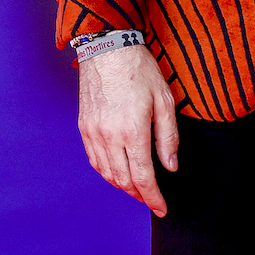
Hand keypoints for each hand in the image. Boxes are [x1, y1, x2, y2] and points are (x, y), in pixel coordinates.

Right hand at [77, 46, 177, 217]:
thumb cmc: (139, 69)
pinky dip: (106, 172)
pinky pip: (94, 160)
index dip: (153, 197)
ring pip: (106, 173)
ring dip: (122, 186)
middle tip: (152, 200)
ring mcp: (93, 132)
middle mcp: (109, 136)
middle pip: (123, 180)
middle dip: (139, 195)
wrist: (107, 46)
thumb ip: (168, 137)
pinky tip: (117, 172)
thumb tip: (170, 166)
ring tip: (137, 189)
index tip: (161, 208)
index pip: (143, 177)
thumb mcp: (164, 101)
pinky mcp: (84, 126)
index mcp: (132, 131)